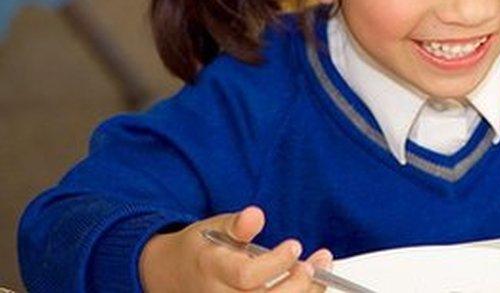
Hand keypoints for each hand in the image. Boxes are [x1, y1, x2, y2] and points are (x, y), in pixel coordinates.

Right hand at [139, 205, 333, 290]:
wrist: (176, 275)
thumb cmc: (201, 252)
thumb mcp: (214, 228)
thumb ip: (237, 224)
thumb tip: (255, 215)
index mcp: (212, 271)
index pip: (246, 276)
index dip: (276, 263)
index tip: (294, 245)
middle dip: (297, 284)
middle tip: (314, 263)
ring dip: (306, 292)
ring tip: (321, 267)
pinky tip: (312, 282)